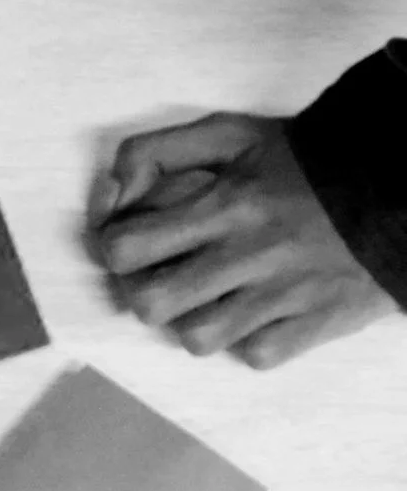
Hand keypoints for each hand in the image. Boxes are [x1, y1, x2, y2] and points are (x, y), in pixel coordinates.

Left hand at [91, 111, 395, 367]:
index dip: (116, 247)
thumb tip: (112, 190)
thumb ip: (156, 151)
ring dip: (194, 321)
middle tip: (168, 276)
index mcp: (225, 203)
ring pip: (197, 338)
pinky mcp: (319, 321)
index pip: (123, 246)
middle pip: (149, 302)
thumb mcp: (228, 135)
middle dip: (145, 292)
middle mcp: (252, 251)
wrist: (397, 185)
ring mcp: (286, 292)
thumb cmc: (302, 161)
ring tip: (213, 298)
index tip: (136, 241)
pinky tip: (258, 314)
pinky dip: (249, 340)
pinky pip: (257, 355)